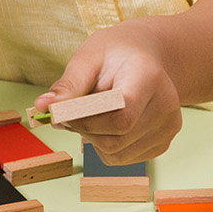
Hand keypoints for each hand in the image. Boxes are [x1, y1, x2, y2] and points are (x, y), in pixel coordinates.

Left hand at [32, 22, 183, 165]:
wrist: (145, 56)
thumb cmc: (115, 53)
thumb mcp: (88, 56)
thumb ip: (68, 84)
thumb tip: (44, 106)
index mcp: (149, 77)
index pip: (121, 115)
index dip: (86, 120)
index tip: (61, 113)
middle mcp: (166, 106)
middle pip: (117, 139)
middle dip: (84, 130)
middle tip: (68, 112)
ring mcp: (168, 128)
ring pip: (118, 154)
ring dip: (93, 139)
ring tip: (90, 113)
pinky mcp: (162, 144)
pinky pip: (123, 158)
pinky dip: (105, 146)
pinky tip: (106, 122)